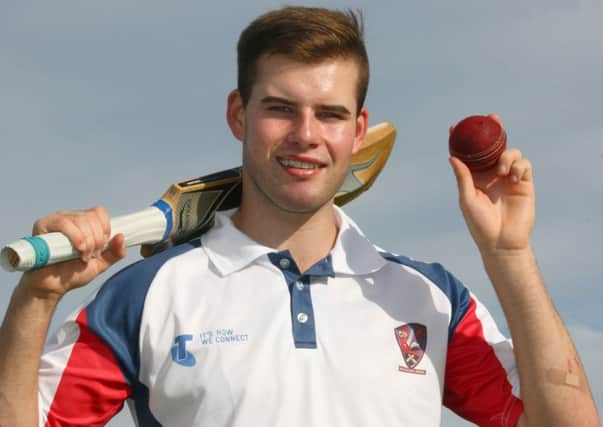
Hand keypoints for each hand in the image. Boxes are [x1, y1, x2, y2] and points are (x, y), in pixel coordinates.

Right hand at [17, 206, 126, 299]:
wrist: (53, 286)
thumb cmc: (73, 273)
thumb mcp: (101, 264)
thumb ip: (115, 252)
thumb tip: (121, 236)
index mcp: (85, 223)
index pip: (100, 212)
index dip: (105, 229)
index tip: (102, 247)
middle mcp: (71, 218)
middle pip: (92, 216)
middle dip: (97, 239)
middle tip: (91, 255)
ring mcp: (57, 220)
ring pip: (81, 219)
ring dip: (87, 241)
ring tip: (83, 256)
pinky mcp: (43, 225)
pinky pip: (64, 223)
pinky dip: (76, 237)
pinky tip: (77, 250)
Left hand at [449, 114, 534, 254]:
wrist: (502, 242)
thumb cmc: (480, 224)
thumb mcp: (467, 199)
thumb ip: (463, 177)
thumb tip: (452, 157)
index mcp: (475, 177)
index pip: (470, 154)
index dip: (463, 140)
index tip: (455, 126)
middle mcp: (492, 174)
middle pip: (493, 147)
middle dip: (493, 131)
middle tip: (492, 118)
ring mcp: (509, 178)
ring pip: (511, 152)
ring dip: (508, 156)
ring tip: (502, 171)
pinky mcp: (524, 184)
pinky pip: (525, 165)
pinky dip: (520, 166)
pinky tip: (513, 177)